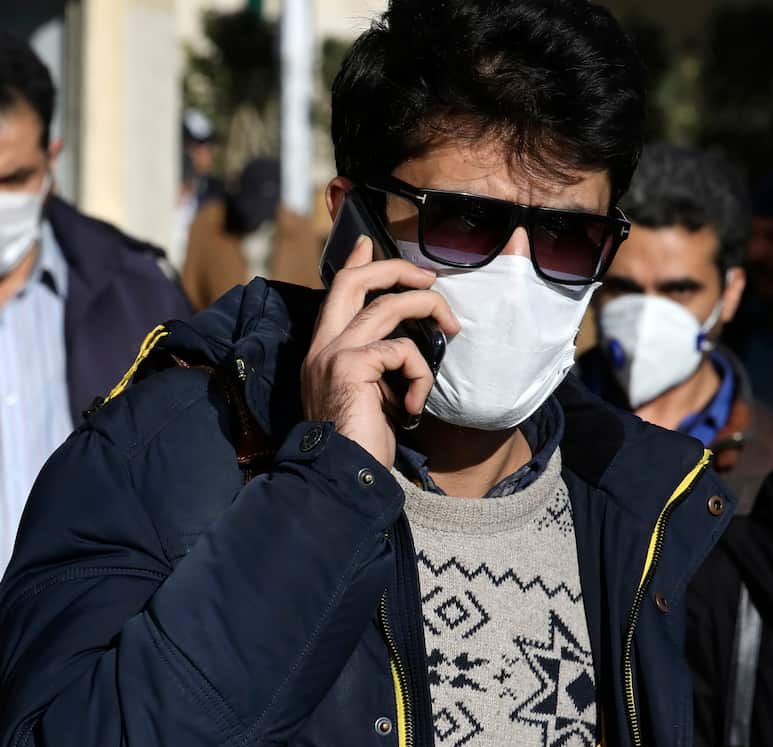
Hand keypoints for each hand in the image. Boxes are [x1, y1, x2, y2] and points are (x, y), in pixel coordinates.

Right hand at [301, 237, 459, 467]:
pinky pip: (402, 350)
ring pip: (387, 306)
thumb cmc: (358, 445)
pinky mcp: (351, 367)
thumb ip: (375, 367)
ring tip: (451, 327)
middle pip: (354, 282)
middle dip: (394, 268)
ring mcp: (333, 354)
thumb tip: (404, 348)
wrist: (338, 478)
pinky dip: (419, 374)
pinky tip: (415, 404)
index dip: (354, 264)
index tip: (366, 242)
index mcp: (322, 352)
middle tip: (427, 276)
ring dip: (428, 308)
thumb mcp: (368, 397)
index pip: (335, 293)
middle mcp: (321, 347)